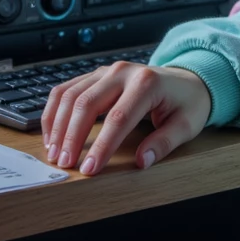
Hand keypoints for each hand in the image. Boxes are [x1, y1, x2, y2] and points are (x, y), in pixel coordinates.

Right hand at [40, 62, 212, 175]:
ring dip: (58, 125)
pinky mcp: (97, 75)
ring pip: (71, 95)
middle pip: (87, 103)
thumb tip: (143, 162)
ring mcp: (107, 71)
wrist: (187, 78)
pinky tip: (53, 133)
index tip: (89, 169)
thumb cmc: (186, 102)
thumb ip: (164, 143)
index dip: (101, 146)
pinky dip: (55, 111)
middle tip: (65, 164)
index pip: (118, 118)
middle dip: (72, 136)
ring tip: (55, 153)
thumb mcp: (186, 124)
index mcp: (147, 83)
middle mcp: (122, 72)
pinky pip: (67, 89)